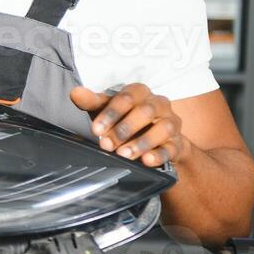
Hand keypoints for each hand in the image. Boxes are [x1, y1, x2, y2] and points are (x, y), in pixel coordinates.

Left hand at [69, 83, 186, 166]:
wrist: (154, 139)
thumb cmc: (125, 119)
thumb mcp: (107, 110)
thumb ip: (92, 102)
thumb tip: (75, 93)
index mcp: (140, 92)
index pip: (126, 98)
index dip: (110, 114)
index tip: (96, 130)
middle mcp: (159, 104)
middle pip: (145, 112)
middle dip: (124, 129)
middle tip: (107, 145)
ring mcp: (171, 123)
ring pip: (162, 129)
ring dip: (141, 143)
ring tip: (124, 155)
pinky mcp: (178, 143)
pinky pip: (172, 147)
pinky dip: (160, 154)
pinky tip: (147, 161)